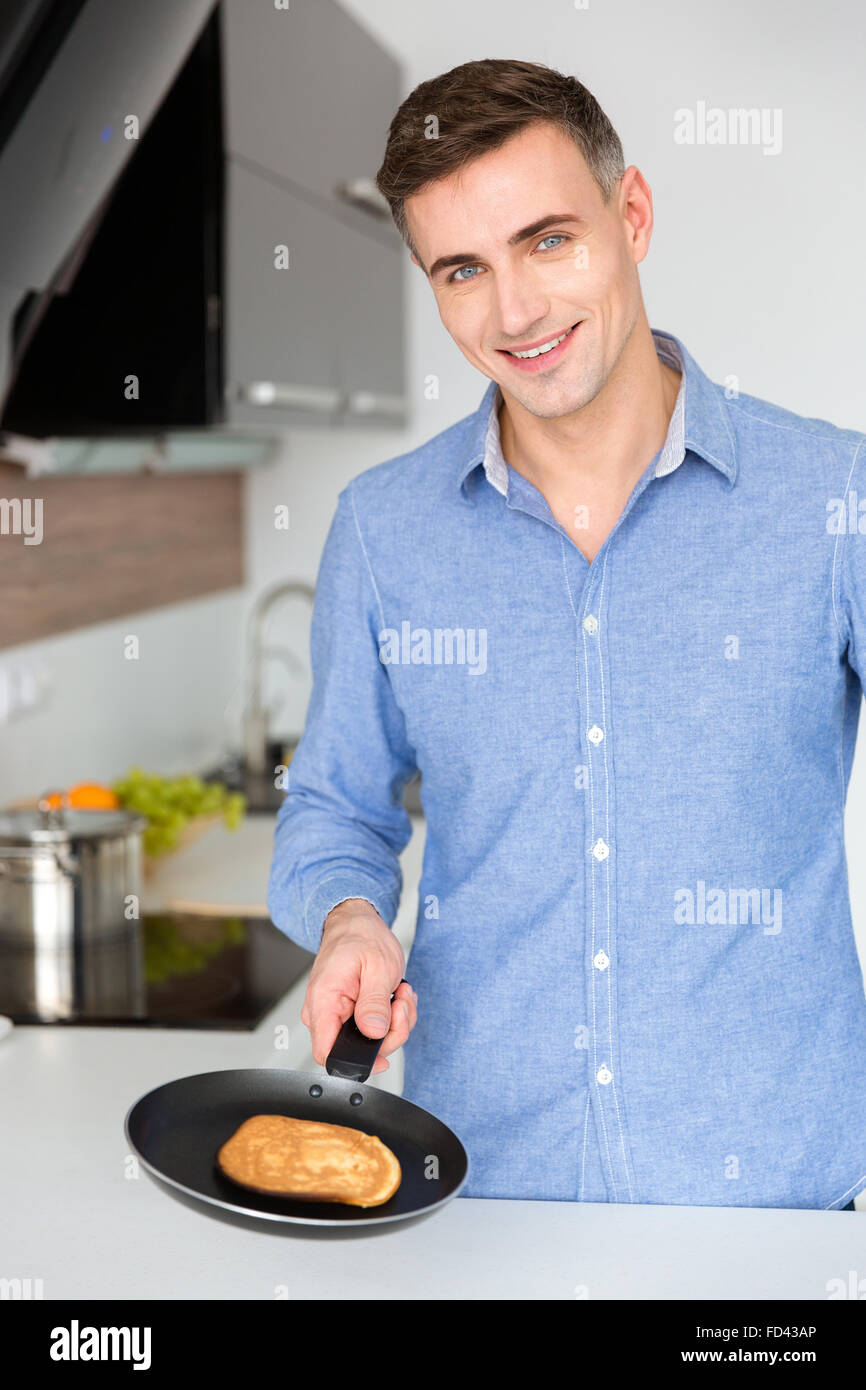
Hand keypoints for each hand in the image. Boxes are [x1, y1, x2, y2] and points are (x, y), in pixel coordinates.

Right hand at [301, 898, 417, 1074]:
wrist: (356, 922)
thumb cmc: (361, 937)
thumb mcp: (377, 967)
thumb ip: (374, 1004)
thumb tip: (374, 1033)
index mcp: (324, 1002)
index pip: (327, 1054)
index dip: (357, 1062)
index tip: (383, 1051)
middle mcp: (326, 1013)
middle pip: (357, 1050)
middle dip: (390, 1032)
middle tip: (400, 1003)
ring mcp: (338, 1015)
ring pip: (372, 1041)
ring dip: (396, 1021)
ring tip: (400, 993)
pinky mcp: (351, 1014)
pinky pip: (375, 1029)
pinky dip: (393, 1016)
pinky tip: (395, 995)